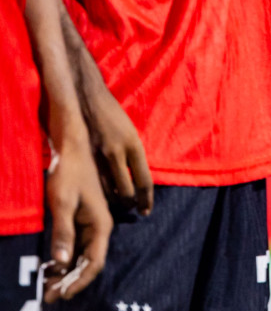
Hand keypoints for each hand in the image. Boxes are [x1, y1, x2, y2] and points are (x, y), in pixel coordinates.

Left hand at [41, 139, 110, 301]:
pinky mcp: (81, 221)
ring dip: (65, 274)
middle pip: (88, 264)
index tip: (61, 295)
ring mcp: (91, 225)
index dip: (79, 282)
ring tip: (45, 288)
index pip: (94, 263)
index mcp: (101, 225)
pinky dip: (62, 261)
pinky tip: (48, 269)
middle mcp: (100, 228)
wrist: (72, 150)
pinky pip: (74, 248)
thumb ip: (63, 232)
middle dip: (70, 283)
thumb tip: (63, 262)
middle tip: (48, 298)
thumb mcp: (63, 203)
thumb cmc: (69, 174)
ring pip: (81, 257)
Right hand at [79, 83, 151, 215]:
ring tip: (115, 205)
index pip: (144, 181)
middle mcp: (118, 153)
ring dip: (113, 201)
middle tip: (130, 209)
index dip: (146, 200)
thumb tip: (136, 177)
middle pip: (126, 191)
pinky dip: (97, 192)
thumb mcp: (131, 134)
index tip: (146, 211)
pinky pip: (92, 183)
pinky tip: (99, 195)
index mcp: (135, 146)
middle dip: (129, 204)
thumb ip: (133, 155)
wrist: (87, 99)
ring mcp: (98, 156)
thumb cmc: (113, 116)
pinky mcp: (83, 157)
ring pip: (107, 190)